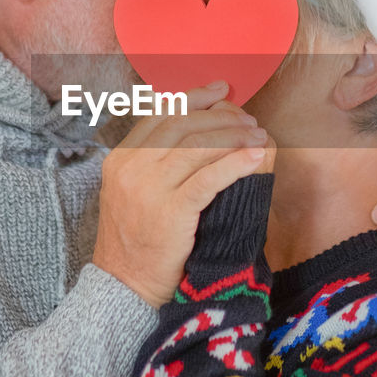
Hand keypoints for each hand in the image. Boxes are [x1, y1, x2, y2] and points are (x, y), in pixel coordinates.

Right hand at [93, 81, 270, 306]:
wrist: (124, 286)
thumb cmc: (135, 241)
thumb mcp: (129, 192)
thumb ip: (150, 162)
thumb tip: (191, 130)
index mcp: (119, 158)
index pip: (160, 113)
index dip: (194, 97)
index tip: (220, 91)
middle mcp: (131, 168)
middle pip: (182, 124)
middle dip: (220, 117)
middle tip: (248, 119)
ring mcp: (149, 189)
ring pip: (197, 146)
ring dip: (233, 136)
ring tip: (257, 136)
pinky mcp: (171, 212)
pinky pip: (209, 178)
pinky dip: (235, 163)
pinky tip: (255, 157)